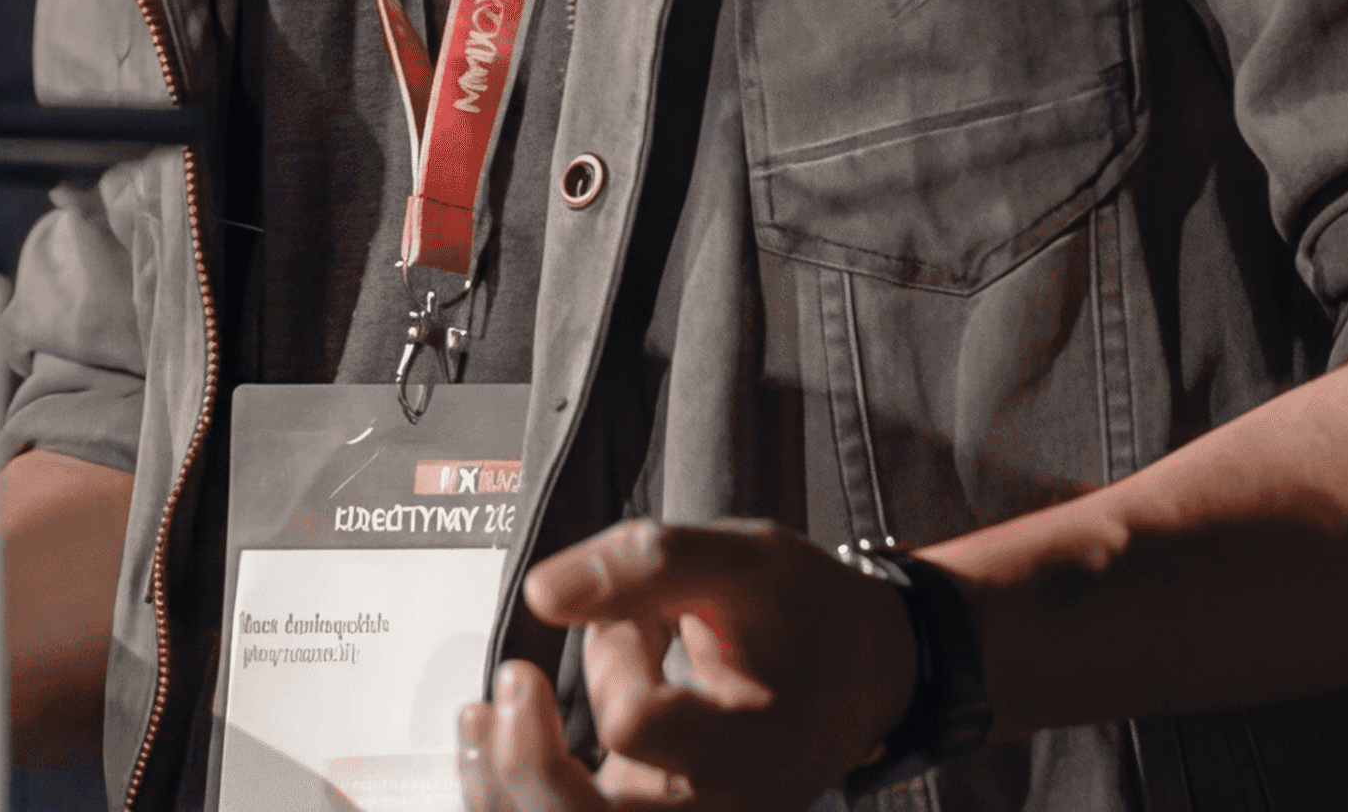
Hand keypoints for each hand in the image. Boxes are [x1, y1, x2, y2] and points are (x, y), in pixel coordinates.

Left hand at [457, 519, 910, 809]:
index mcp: (759, 746)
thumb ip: (644, 564)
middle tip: (514, 688)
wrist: (863, 668)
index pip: (635, 725)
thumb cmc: (804, 613)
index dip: (613, 660)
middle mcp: (728, 807)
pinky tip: (497, 740)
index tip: (630, 618)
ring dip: (508, 785)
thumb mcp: (741, 560)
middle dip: (526, 761)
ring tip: (484, 721)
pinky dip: (523, 793)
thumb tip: (543, 593)